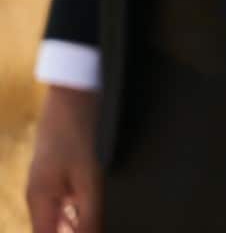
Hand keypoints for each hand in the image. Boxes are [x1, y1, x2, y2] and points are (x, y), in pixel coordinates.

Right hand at [26, 87, 101, 232]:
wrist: (75, 92)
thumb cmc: (79, 132)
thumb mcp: (90, 177)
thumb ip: (90, 216)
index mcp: (40, 201)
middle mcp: (38, 195)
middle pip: (53, 230)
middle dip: (77, 231)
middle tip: (101, 225)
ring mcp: (48, 182)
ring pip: (61, 217)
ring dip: (80, 223)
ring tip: (101, 218)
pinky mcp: (59, 171)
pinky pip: (68, 201)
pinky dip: (81, 210)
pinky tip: (99, 208)